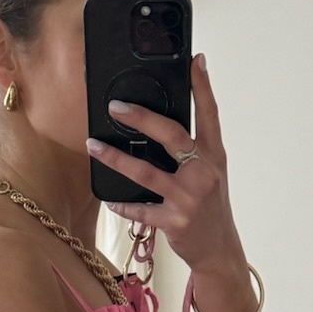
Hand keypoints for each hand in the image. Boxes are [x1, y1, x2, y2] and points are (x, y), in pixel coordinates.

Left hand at [85, 53, 238, 275]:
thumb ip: (193, 151)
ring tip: (93, 146)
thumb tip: (161, 125)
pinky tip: (109, 198)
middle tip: (116, 107)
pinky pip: (141, 210)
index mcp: (214, 156)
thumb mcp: (210, 175)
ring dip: (115, 158)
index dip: (203, 87)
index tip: (195, 61)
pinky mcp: (175, 222)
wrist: (220, 250)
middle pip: (171, 135)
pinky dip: (123, 204)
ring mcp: (189, 198)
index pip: (209, 115)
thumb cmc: (210, 208)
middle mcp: (204, 173)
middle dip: (141, 118)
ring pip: (146, 172)